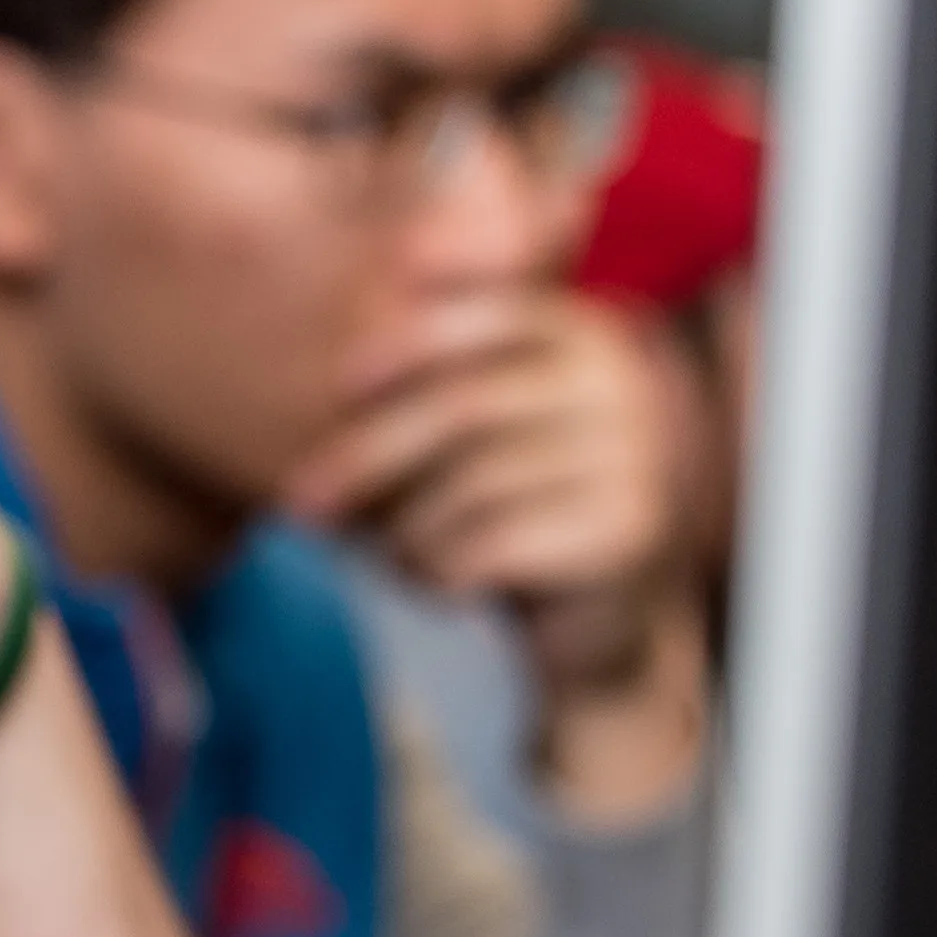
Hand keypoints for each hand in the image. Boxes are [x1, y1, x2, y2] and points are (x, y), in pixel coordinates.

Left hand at [287, 284, 712, 615]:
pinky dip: (439, 573)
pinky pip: (494, 547)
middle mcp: (620, 385)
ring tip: (389, 557)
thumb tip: (356, 336)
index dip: (404, 346)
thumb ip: (439, 376)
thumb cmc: (517, 507)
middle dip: (365, 457)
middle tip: (301, 504)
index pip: (485, 320)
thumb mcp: (482, 432)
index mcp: (584, 338)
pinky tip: (434, 586)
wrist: (603, 616)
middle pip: (460, 409)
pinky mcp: (628, 530)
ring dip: (403, 532)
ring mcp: (636, 457)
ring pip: (468, 488)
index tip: (341, 386)